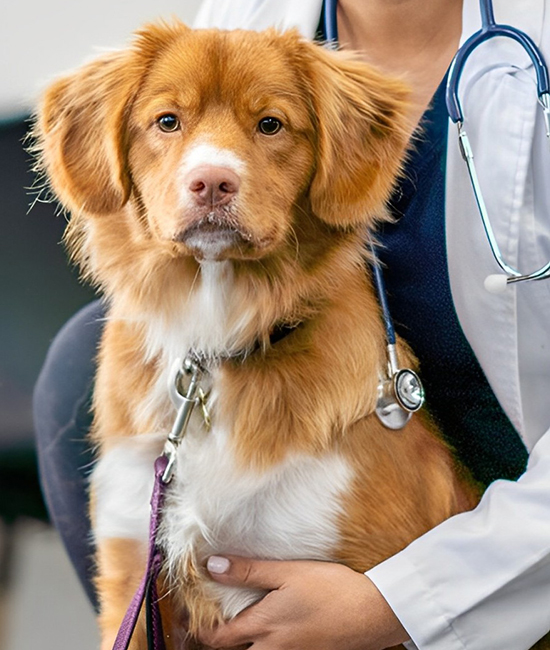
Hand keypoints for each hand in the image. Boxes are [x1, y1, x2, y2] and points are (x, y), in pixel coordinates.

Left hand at [197, 556, 408, 649]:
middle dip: (219, 644)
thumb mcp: (288, 572)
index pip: (217, 639)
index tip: (191, 618)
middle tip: (209, 626)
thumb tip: (212, 566)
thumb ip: (248, 571)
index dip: (200, 630)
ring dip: (242, 646)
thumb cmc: (331, 589)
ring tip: (238, 628)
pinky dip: (264, 646)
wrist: (372, 613)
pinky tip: (271, 631)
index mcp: (263, 627)